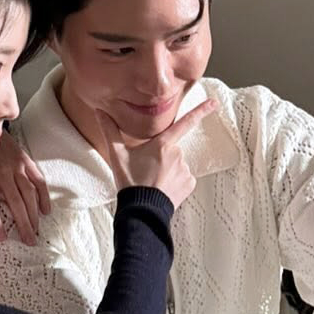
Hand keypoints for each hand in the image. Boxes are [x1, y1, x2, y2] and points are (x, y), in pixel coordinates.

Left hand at [0, 131, 50, 243]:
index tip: (2, 238)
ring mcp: (16, 166)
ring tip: (37, 230)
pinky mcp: (26, 161)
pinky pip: (38, 180)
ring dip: (34, 213)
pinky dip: (44, 195)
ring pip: (29, 193)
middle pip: (15, 202)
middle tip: (30, 241)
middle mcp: (2, 173)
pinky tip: (46, 210)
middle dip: (23, 223)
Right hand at [96, 100, 216, 208]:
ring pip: (177, 164)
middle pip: (171, 149)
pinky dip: (175, 181)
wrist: (142, 211)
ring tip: (153, 182)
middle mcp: (177, 154)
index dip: (200, 111)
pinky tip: (163, 188)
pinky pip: (183, 177)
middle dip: (161, 157)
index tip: (213, 103)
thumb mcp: (117, 155)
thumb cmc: (130, 182)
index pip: (184, 123)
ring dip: (167, 170)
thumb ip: (110, 131)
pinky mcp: (189, 183)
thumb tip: (99, 112)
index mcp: (162, 144)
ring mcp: (185, 169)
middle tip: (146, 171)